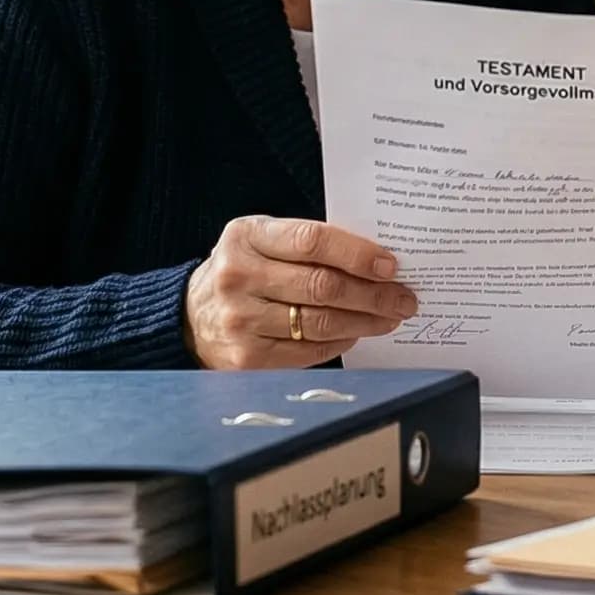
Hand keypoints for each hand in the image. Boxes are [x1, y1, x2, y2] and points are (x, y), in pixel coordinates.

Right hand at [185, 216, 418, 369]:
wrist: (189, 317)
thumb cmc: (242, 270)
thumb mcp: (261, 240)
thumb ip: (307, 244)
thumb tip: (375, 261)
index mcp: (246, 236)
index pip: (313, 240)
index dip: (357, 253)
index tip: (390, 265)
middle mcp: (239, 276)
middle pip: (323, 285)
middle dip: (373, 293)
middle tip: (404, 297)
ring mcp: (241, 320)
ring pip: (321, 322)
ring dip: (365, 321)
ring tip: (390, 317)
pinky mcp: (247, 358)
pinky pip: (309, 351)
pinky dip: (340, 342)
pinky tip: (356, 334)